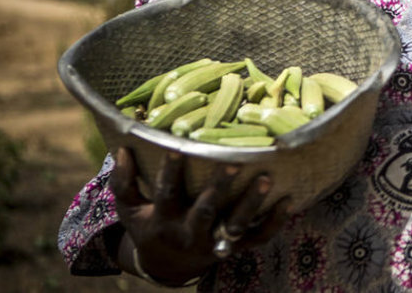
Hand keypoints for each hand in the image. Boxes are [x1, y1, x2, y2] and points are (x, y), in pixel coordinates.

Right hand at [110, 146, 289, 283]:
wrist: (168, 264)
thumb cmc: (150, 223)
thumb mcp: (129, 208)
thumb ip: (123, 181)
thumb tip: (122, 148)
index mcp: (164, 219)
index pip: (166, 194)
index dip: (169, 173)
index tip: (176, 148)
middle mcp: (191, 232)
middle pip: (205, 211)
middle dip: (218, 189)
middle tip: (232, 162)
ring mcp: (216, 241)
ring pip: (236, 225)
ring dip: (251, 203)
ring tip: (266, 178)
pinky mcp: (238, 247)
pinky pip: (259, 237)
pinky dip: (275, 221)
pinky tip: (289, 200)